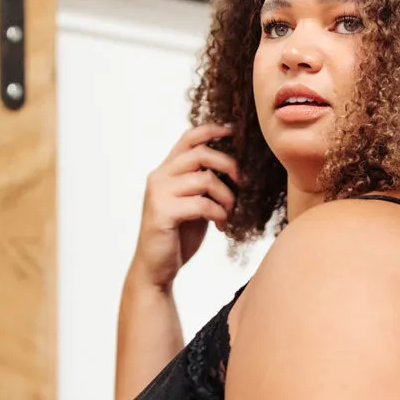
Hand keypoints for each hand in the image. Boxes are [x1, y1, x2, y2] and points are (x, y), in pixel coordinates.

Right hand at [131, 121, 239, 289]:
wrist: (156, 269)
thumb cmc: (177, 237)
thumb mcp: (193, 203)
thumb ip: (203, 184)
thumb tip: (233, 168)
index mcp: (165, 172)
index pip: (188, 138)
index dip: (212, 130)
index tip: (232, 132)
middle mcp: (159, 177)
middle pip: (201, 154)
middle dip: (229, 166)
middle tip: (243, 183)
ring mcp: (158, 194)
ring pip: (205, 179)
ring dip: (226, 196)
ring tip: (228, 213)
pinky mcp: (163, 213)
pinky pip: (202, 204)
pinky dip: (219, 214)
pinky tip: (221, 226)